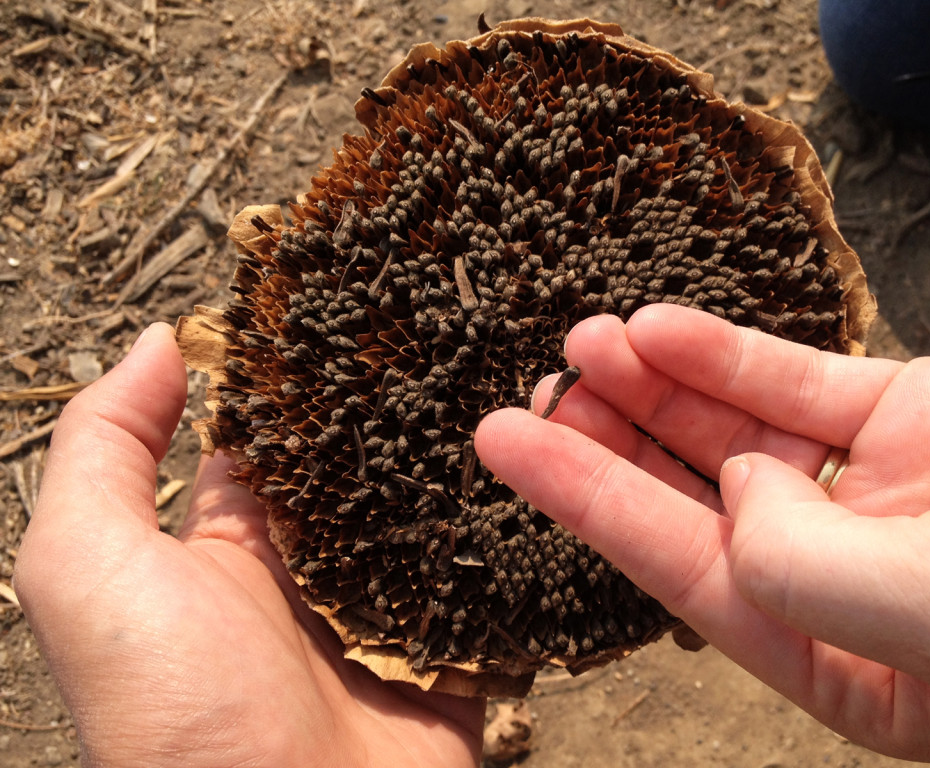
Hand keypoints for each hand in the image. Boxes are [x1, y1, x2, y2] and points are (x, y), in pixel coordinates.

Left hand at [13, 324, 483, 767]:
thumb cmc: (175, 718)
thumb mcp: (89, 572)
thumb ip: (104, 451)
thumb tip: (159, 342)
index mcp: (232, 545)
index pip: (274, 433)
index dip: (306, 368)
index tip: (356, 292)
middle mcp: (314, 570)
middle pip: (369, 463)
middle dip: (405, 404)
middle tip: (459, 321)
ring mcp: (391, 609)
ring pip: (438, 510)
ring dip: (471, 461)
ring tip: (522, 381)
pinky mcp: (454, 648)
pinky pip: (490, 575)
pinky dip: (514, 533)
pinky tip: (551, 474)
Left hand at [475, 304, 929, 763]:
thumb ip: (814, 577)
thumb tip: (732, 497)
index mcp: (847, 658)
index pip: (682, 575)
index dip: (584, 504)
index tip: (507, 447)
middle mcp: (852, 574)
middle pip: (693, 501)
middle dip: (606, 444)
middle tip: (529, 395)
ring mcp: (884, 492)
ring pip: (736, 429)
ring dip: (656, 386)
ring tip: (582, 347)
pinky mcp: (923, 416)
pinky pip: (803, 380)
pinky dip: (729, 350)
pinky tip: (661, 328)